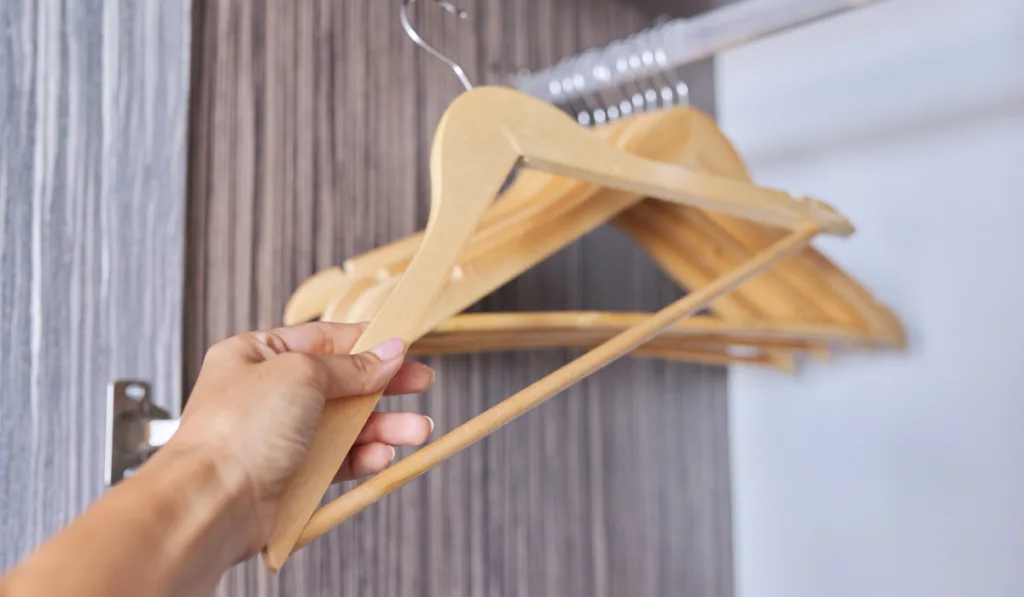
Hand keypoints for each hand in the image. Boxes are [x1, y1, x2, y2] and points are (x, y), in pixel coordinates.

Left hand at [166, 322, 433, 556]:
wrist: (210, 501)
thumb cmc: (237, 430)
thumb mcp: (301, 375)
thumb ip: (351, 366)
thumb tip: (388, 352)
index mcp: (256, 356)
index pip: (322, 340)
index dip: (366, 342)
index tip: (402, 345)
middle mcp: (266, 394)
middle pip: (340, 384)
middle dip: (383, 386)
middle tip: (420, 383)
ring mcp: (278, 436)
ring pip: (344, 425)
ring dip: (383, 427)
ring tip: (417, 430)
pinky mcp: (289, 476)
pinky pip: (336, 461)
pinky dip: (362, 458)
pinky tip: (383, 457)